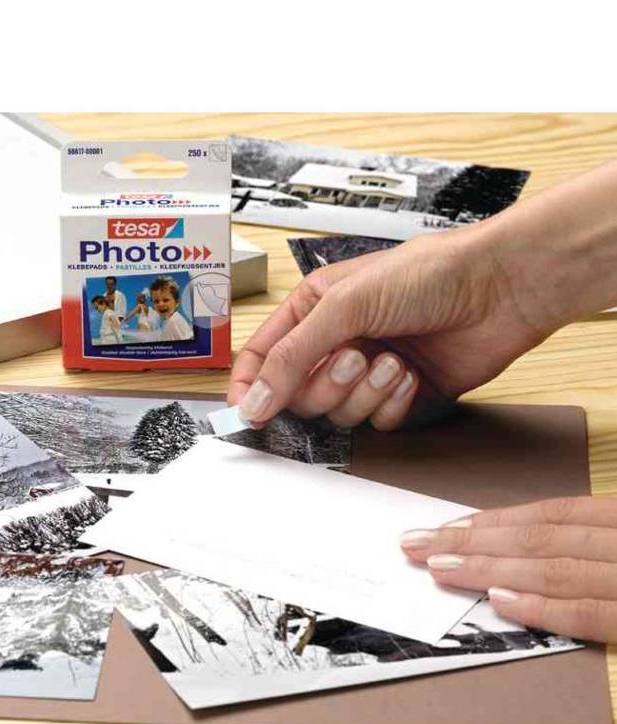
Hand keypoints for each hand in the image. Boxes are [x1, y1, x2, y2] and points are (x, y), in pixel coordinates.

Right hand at [230, 227, 548, 429]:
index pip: (261, 359)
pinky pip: (374, 423)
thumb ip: (291, 357)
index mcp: (311, 312)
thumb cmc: (427, 276)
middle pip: (298, 395)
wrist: (500, 288)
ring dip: (365, 392)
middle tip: (355, 358)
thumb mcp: (344, 306)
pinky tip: (412, 374)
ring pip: (337, 414)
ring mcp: (365, 373)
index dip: (250, 388)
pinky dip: (392, 403)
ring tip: (393, 361)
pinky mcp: (397, 396)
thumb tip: (252, 400)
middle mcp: (334, 344)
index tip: (249, 413)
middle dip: (327, 383)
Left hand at [400, 496, 616, 641]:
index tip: (447, 527)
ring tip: (440, 568)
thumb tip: (526, 547)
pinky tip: (498, 601)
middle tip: (419, 545)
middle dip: (472, 542)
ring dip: (491, 569)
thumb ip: (594, 541)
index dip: (495, 521)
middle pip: (539, 539)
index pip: (552, 515)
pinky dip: (543, 608)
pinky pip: (589, 614)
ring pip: (554, 571)